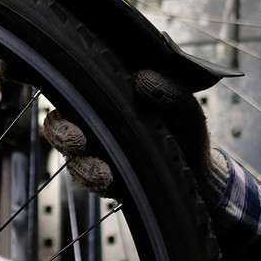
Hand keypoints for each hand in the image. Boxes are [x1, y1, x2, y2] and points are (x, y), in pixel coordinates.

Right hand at [43, 69, 228, 205]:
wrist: (201, 173)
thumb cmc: (187, 131)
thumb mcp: (186, 107)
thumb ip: (170, 91)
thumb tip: (144, 79)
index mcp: (110, 99)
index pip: (74, 89)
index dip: (63, 91)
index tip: (72, 98)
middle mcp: (96, 125)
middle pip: (59, 126)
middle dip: (61, 133)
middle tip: (77, 141)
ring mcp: (98, 153)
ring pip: (72, 157)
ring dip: (81, 165)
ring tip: (102, 172)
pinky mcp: (105, 179)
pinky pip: (88, 181)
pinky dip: (94, 181)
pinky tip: (109, 180)